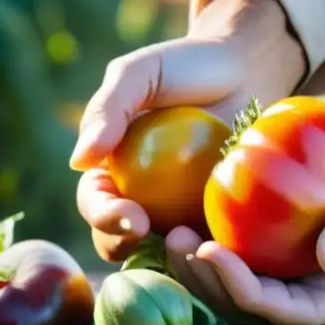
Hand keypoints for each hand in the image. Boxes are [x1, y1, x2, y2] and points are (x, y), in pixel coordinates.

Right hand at [71, 0, 306, 262]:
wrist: (246, 68)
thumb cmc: (186, 67)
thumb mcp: (139, 75)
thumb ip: (108, 110)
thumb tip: (78, 161)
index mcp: (111, 173)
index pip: (95, 204)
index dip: (104, 216)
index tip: (131, 215)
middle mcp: (139, 201)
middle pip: (119, 239)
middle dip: (126, 244)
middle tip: (151, 232)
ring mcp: (179, 215)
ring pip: (163, 253)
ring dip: (171, 258)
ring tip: (192, 245)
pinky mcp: (218, 222)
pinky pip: (212, 247)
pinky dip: (214, 253)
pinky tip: (227, 248)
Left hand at [166, 133, 324, 324]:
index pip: (291, 312)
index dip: (246, 291)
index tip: (211, 254)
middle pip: (258, 306)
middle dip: (213, 283)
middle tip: (178, 241)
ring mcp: (309, 276)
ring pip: (248, 283)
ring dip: (208, 265)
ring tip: (174, 230)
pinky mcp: (296, 250)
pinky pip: (253, 251)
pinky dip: (223, 238)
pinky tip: (192, 212)